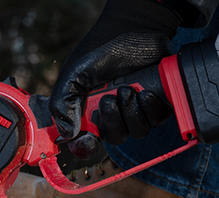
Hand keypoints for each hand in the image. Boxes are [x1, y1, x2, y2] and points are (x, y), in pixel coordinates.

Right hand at [49, 0, 181, 158]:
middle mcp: (113, 118)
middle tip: (110, 97)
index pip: (86, 144)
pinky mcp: (156, 105)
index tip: (87, 137)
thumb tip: (67, 133)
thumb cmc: (101, 53)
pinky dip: (150, 108)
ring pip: (136, 132)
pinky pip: (156, 120)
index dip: (85, 146)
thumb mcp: (73, 76)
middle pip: (114, 139)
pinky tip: (144, 92)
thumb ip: (62, 104)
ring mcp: (135, 113)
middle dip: (112, 120)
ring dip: (131, 111)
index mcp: (91, 116)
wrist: (133, 30)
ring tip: (128, 88)